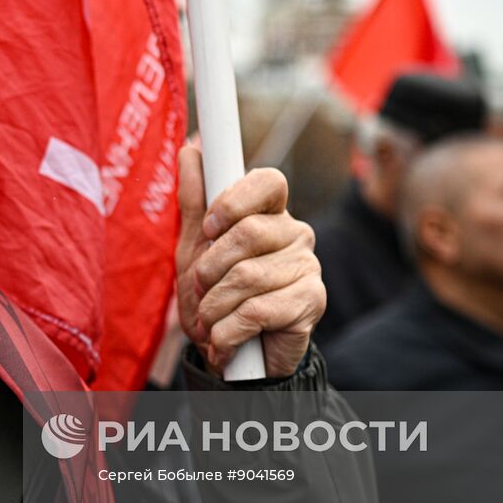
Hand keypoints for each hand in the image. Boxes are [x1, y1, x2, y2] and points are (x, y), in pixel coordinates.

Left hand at [175, 140, 323, 376]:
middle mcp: (295, 233)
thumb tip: (190, 149)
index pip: (267, 181)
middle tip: (199, 290)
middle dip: (209, 268)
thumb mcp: (196, 246)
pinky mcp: (313, 302)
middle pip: (249, 233)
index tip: (208, 227)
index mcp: (270, 212)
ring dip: (213, 307)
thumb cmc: (216, 293)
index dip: (234, 201)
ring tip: (209, 321)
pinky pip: (257, 311)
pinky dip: (227, 331)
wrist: (233, 353)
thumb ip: (195, 199)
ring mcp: (307, 266)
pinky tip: (224, 340)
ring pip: (248, 277)